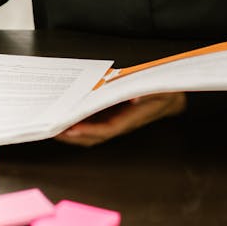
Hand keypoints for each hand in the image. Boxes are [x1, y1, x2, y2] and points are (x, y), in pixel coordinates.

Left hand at [56, 91, 185, 146]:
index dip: (88, 131)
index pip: (106, 130)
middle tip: (54, 130)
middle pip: (94, 135)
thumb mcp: (159, 90)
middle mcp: (121, 123)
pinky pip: (94, 122)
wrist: (172, 97)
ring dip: (74, 130)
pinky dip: (80, 121)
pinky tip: (69, 115)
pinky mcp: (114, 116)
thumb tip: (134, 97)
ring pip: (91, 131)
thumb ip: (148, 93)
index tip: (73, 129)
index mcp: (131, 119)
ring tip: (56, 125)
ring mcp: (116, 121)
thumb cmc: (165, 93)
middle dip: (74, 135)